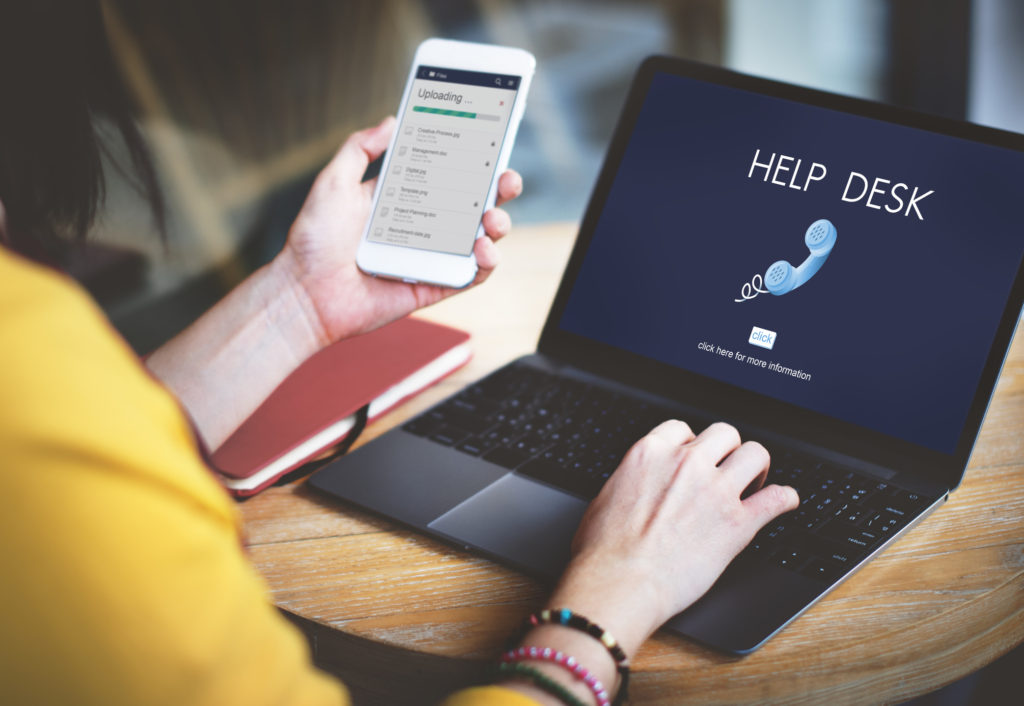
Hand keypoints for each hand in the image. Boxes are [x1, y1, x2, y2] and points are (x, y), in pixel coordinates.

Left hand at [275, 116, 522, 345]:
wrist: (304, 293)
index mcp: (404, 198)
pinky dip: (487, 262)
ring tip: (491, 218)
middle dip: (499, 189)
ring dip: (499, 225)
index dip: (473, 159)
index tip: (490, 142)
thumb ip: (360, 149)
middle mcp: (423, 226)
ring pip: (481, 238)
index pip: (448, 173)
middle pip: (474, 203)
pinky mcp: (434, 286)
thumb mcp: (333, 182)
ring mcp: (431, 257)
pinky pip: (471, 275)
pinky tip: (483, 248)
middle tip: (506, 179)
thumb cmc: (313, 241)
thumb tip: (392, 121)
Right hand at [548, 421, 798, 656]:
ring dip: (757, 467)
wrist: (620, 582)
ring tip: (753, 483)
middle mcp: (686, 464)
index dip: (691, 444)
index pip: (682, 429)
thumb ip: (632, 481)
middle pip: (724, 433)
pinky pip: (777, 499)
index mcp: (651, 453)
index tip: (694, 459)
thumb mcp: (606, 496)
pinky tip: (784, 502)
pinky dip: (785, 499)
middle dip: (726, 451)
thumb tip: (637, 486)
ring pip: (755, 454)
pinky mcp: (737, 523)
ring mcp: (715, 491)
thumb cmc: (604, 550)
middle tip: (725, 471)